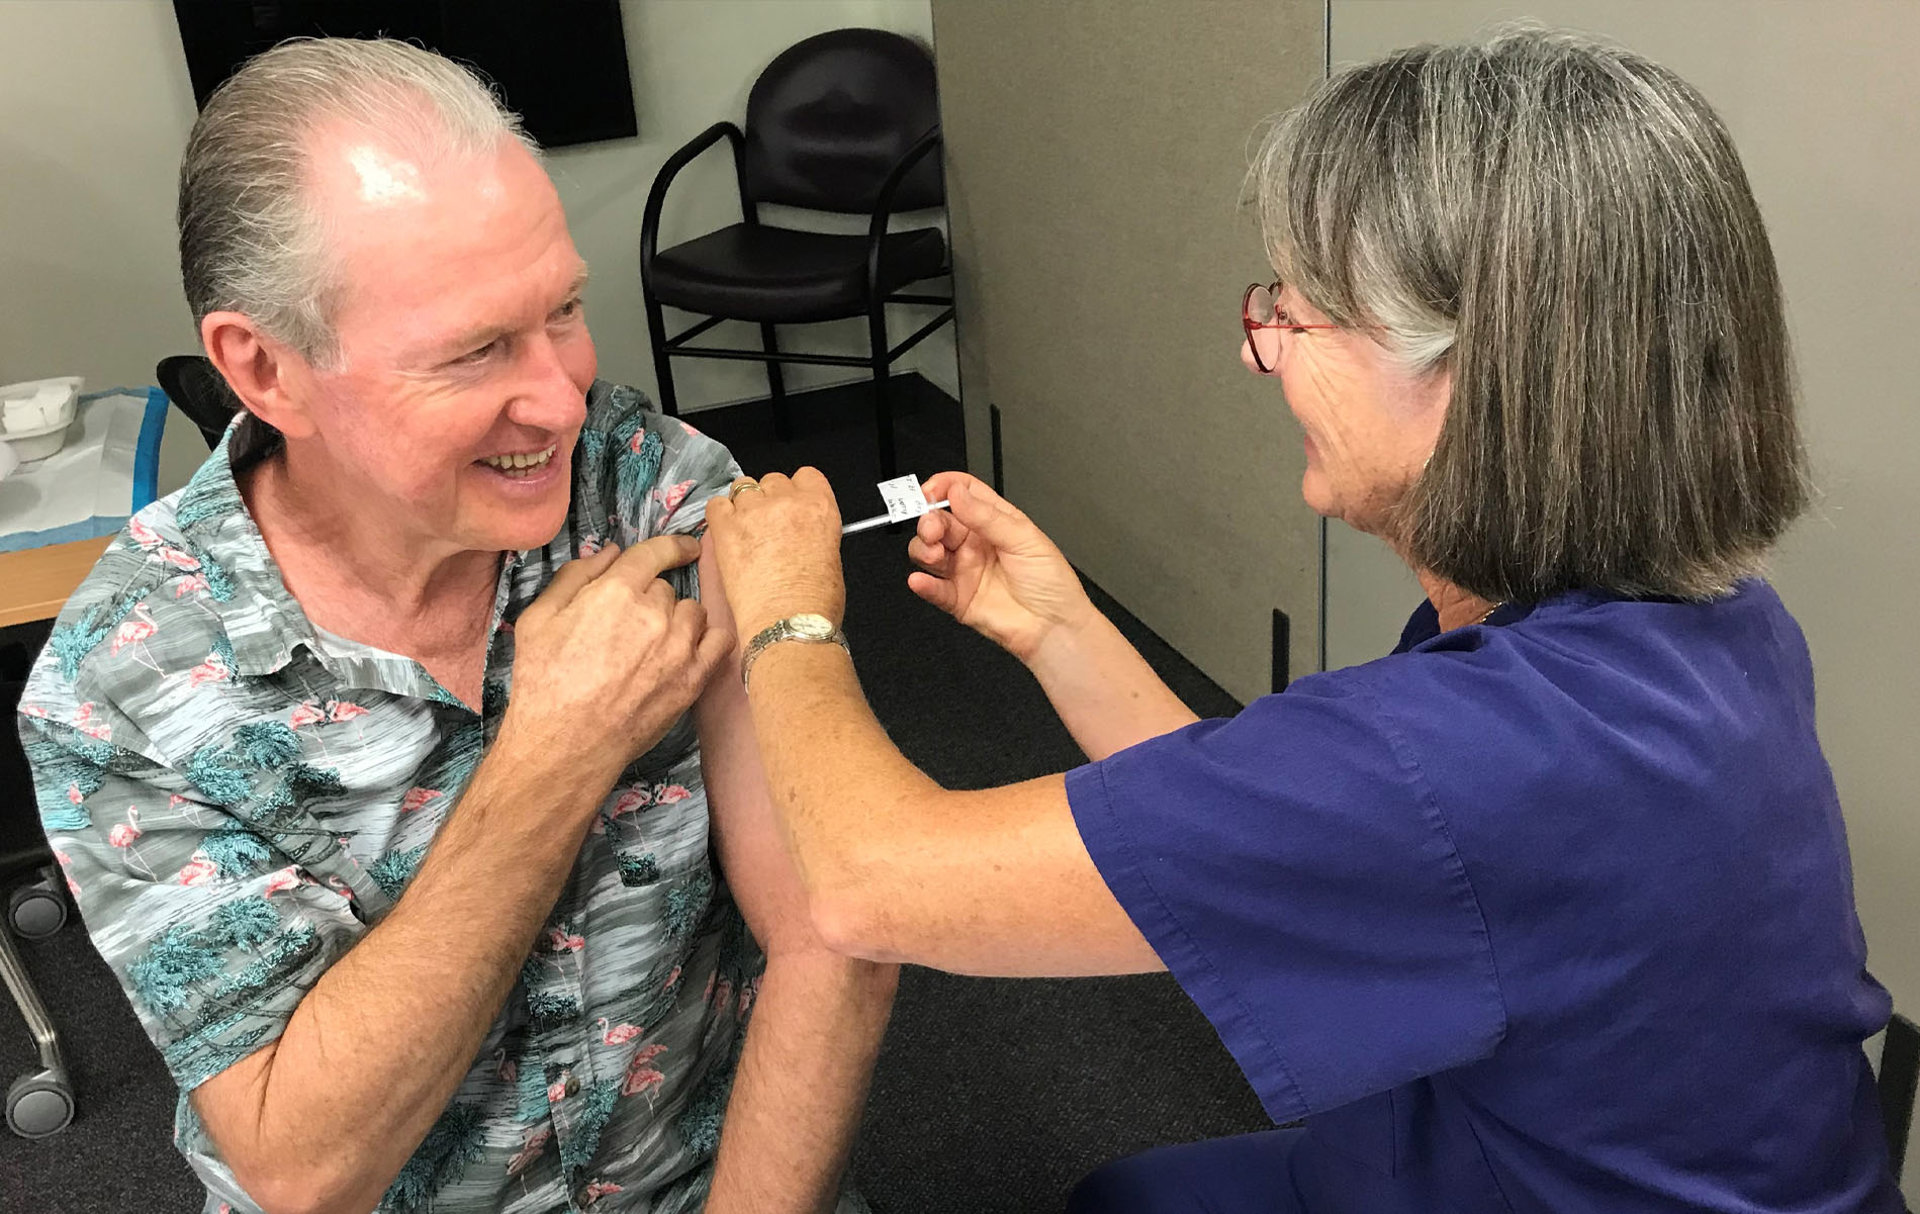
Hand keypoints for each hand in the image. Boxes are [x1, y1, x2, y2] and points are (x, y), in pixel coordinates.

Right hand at [504, 536, 732, 791]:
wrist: (566, 744)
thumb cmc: (544, 681)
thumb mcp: (538, 618)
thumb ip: (576, 576)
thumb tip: (611, 552)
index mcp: (616, 591)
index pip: (656, 553)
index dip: (674, 546)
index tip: (687, 547)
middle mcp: (655, 613)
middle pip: (667, 589)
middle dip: (651, 600)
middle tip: (628, 627)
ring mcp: (679, 647)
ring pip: (693, 613)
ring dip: (678, 620)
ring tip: (653, 644)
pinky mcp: (694, 679)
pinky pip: (719, 641)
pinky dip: (707, 639)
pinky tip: (690, 649)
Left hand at [703, 469, 846, 641]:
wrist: (789, 624)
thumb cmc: (813, 604)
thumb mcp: (829, 556)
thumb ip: (813, 531)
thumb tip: (800, 531)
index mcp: (820, 506)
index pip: (806, 476)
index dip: (795, 491)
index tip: (790, 504)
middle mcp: (788, 502)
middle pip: (772, 481)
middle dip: (768, 500)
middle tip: (767, 527)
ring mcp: (754, 511)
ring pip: (742, 488)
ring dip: (743, 506)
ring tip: (745, 534)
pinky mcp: (727, 527)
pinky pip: (717, 505)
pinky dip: (720, 516)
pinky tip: (727, 535)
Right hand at [907, 473, 1094, 662]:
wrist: (1055, 626)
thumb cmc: (1051, 582)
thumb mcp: (1024, 539)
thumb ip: (987, 516)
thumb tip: (956, 493)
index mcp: (993, 521)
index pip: (961, 493)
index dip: (943, 487)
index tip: (930, 491)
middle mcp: (974, 543)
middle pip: (938, 521)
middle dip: (928, 520)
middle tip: (933, 529)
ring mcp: (963, 570)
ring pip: (928, 551)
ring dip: (923, 548)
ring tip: (934, 554)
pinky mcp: (957, 599)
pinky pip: (933, 588)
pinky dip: (922, 583)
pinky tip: (920, 580)